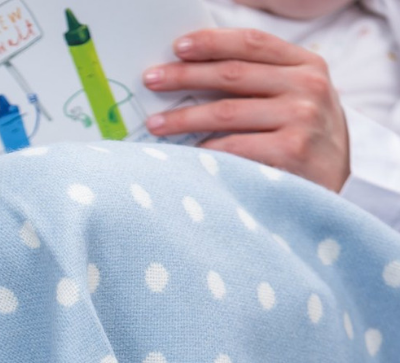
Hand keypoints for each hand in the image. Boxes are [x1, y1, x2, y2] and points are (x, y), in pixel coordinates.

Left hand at [142, 28, 349, 191]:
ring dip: (183, 118)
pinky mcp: (290, 152)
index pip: (252, 43)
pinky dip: (202, 151)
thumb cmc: (306, 143)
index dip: (212, 42)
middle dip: (185, 77)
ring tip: (155, 124)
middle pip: (232, 74)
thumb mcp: (298, 101)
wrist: (340, 190)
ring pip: (226, 112)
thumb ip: (263, 82)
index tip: (177, 47)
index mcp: (307, 65)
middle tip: (151, 80)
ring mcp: (300, 119)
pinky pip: (231, 149)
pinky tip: (182, 155)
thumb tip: (198, 72)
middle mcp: (307, 87)